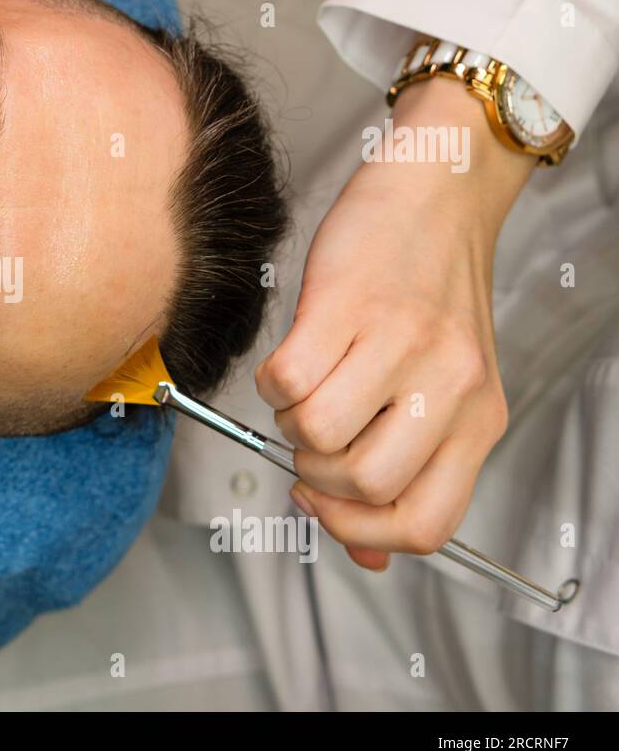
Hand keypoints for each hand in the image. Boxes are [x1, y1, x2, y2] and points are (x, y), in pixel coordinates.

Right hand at [256, 78, 532, 570]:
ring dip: (290, 423)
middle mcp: (448, 387)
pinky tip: (292, 358)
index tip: (326, 505)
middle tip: (310, 441)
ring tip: (305, 390)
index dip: (360, 535)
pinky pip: (284, 379)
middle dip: (314, 474)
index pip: (424, 524)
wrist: (436, 192)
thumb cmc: (430, 289)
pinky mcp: (347, 304)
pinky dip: (271, 381)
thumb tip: (368, 557)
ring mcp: (399, 344)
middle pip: (361, 484)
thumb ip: (412, 468)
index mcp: (477, 420)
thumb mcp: (446, 386)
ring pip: (316, 434)